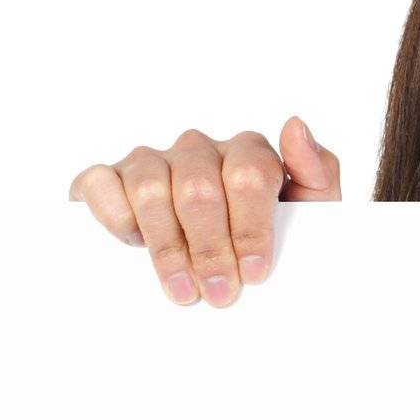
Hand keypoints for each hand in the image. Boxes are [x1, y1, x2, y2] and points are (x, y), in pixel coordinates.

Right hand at [68, 117, 340, 305]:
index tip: (256, 272)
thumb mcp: (311, 213)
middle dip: (211, 248)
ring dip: (167, 247)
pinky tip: (133, 246)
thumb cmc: (273, 239)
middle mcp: (199, 150)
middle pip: (199, 189)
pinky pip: (102, 184)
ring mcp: (152, 160)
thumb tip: (296, 125)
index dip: (252, 228)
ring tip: (184, 292)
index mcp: (248, 153)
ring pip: (152, 189)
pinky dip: (115, 217)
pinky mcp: (109, 177)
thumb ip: (318, 173)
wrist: (230, 271)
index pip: (249, 176)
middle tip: (220, 294)